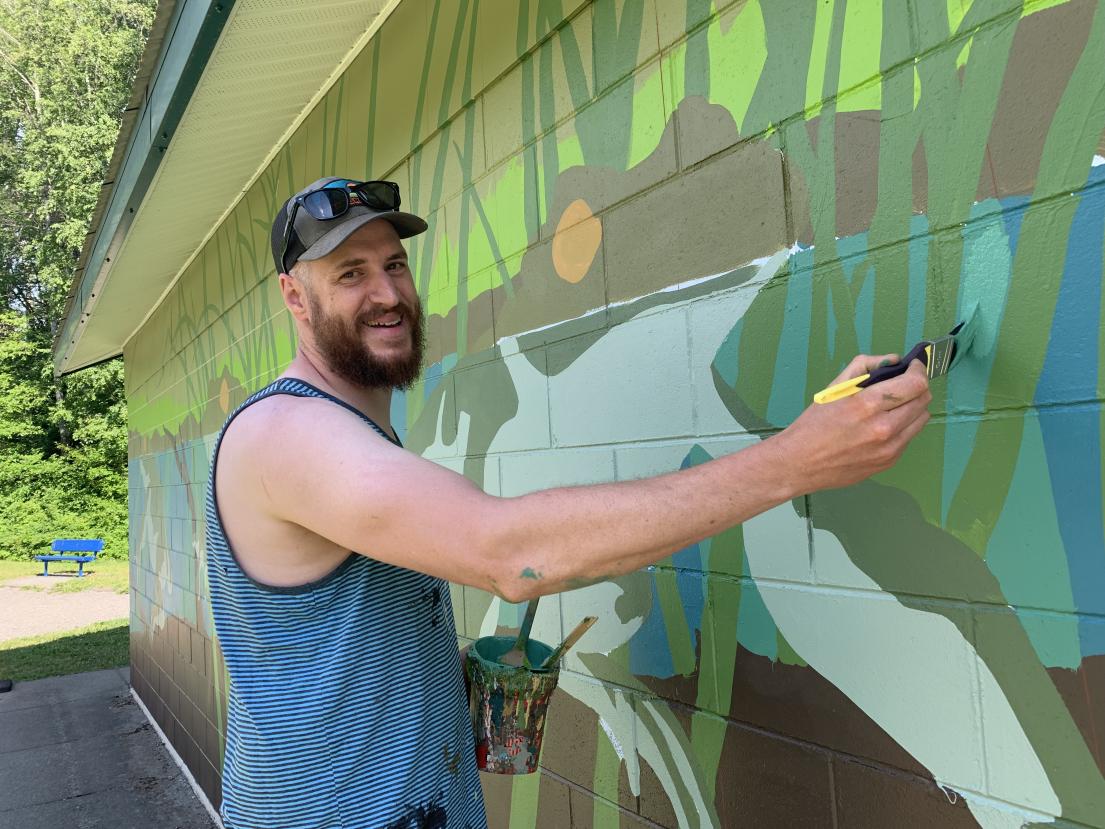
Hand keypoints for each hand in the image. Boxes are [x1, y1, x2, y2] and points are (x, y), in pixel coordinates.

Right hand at [771, 353, 931, 493]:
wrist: (799, 463)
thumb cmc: (813, 424)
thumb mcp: (833, 387)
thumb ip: (865, 366)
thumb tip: (894, 360)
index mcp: (867, 405)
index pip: (915, 384)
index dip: (919, 370)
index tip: (914, 366)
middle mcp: (883, 428)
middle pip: (924, 400)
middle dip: (917, 387)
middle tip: (904, 384)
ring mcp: (889, 448)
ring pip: (922, 419)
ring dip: (913, 407)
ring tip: (894, 405)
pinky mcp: (889, 462)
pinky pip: (909, 437)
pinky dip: (903, 426)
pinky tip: (883, 425)